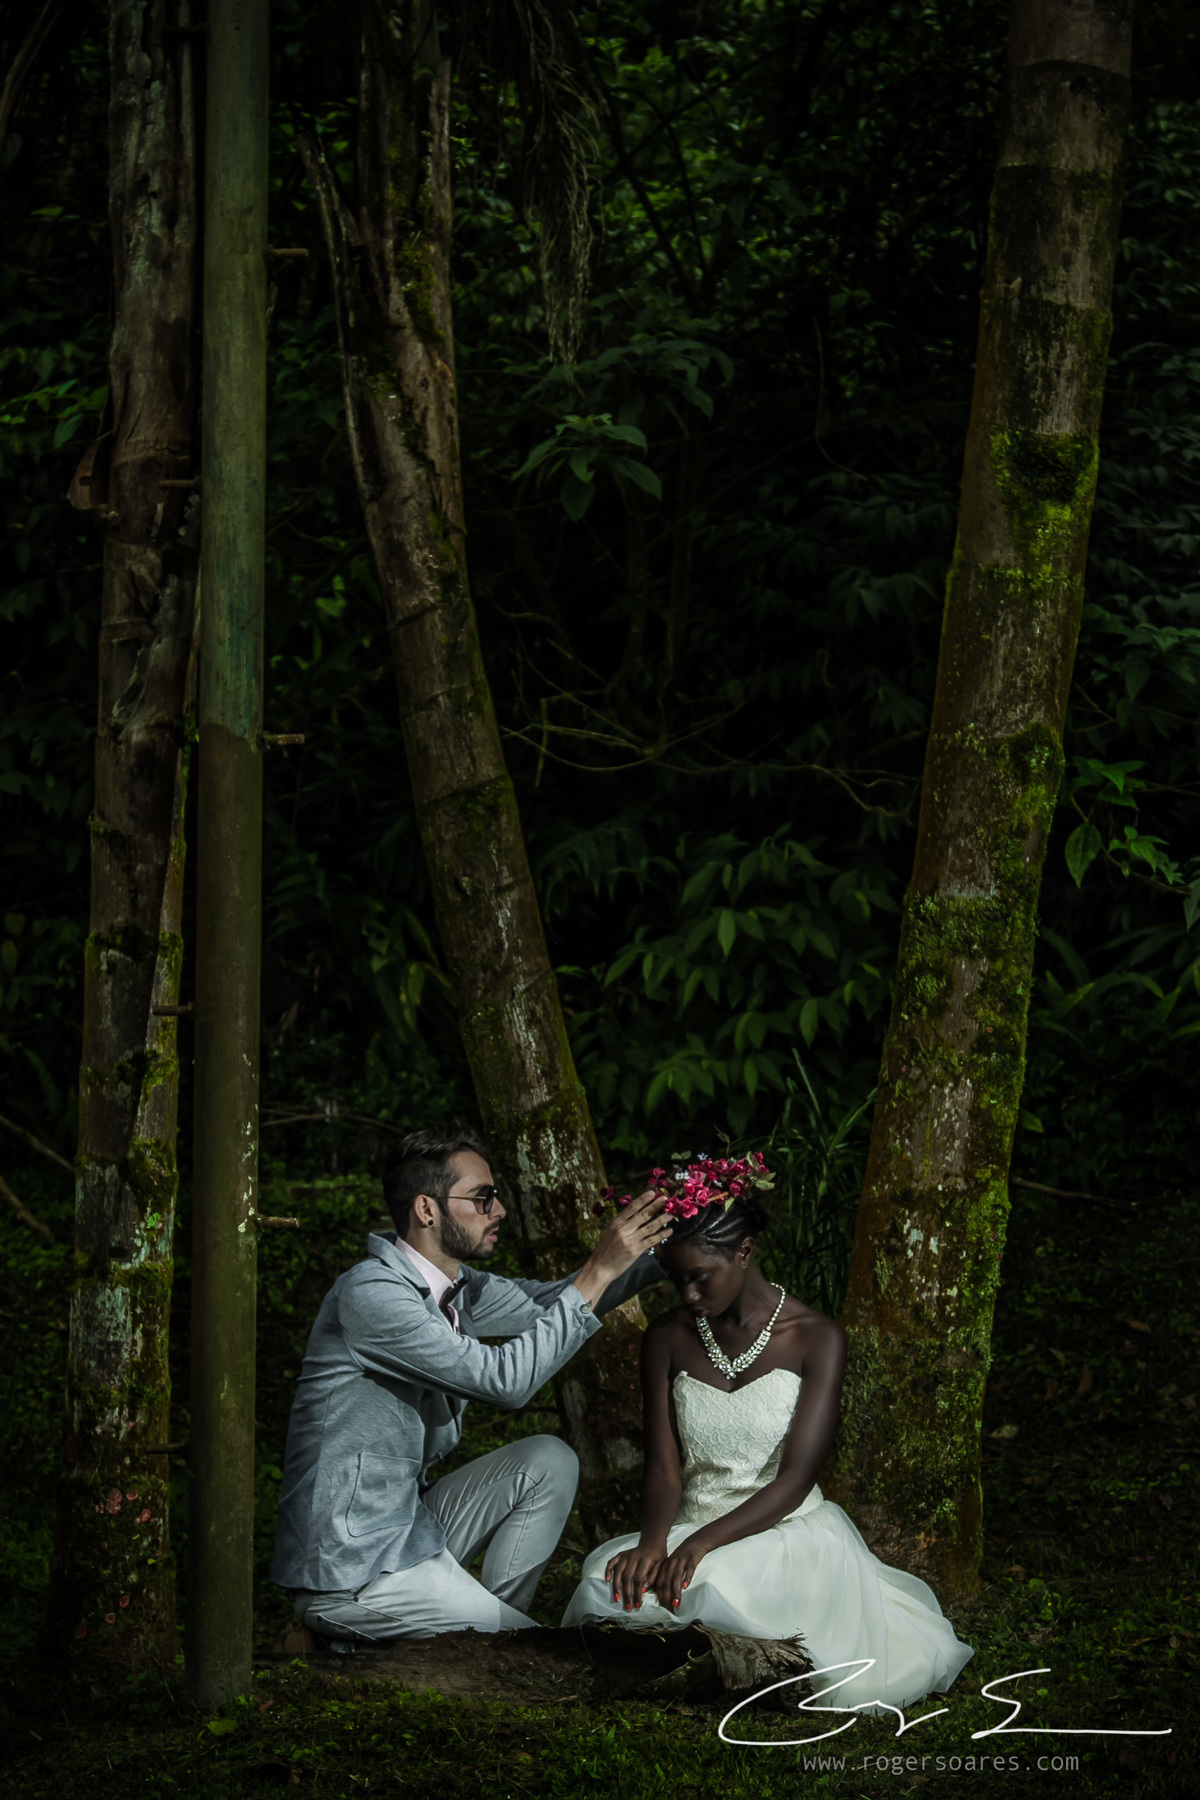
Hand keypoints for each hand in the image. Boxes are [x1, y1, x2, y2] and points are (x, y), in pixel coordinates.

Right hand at [573, 1188, 671, 1308]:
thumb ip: (623, 1222)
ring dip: (661, 1220)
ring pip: (649, 1227)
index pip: (632, 1206)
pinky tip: (669, 1231)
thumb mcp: (611, 1231)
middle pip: (643, 1214)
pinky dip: (661, 1235)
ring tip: (670, 1215)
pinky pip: (651, 1241)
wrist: (599, 1267)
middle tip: (666, 1199)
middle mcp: (623, 1229)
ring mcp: (629, 1240)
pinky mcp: (635, 1251)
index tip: (653, 1192)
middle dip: (655, 1205)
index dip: (644, 1199)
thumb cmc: (606, 1249)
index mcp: (616, 1221)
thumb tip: (638, 1212)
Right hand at [604, 1543, 665, 1610]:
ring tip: (617, 1599)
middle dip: (627, 1594)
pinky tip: (607, 1580)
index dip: (637, 1593)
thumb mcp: (661, 1566)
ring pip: (618, 1572)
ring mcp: (626, 1555)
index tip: (637, 1605)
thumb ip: (652, 1578)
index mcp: (646, 1560)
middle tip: (628, 1607)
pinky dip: (608, 1570)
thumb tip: (643, 1591)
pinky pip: (612, 1562)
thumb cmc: (658, 1557)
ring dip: (616, 1587)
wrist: (653, 1541)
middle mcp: (634, 1557)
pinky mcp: (620, 1554)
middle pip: (627, 1578)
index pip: (639, 1579)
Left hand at [653, 1534, 709, 1611]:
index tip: (664, 1609)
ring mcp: (681, 1561)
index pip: (659, 1584)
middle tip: (670, 1610)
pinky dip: (686, 1578)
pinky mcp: (691, 1559)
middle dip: (667, 1598)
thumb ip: (665, 1578)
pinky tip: (686, 1587)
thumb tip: (660, 1596)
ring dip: (675, 1591)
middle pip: (666, 1582)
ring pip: (676, 1577)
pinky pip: (689, 1569)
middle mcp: (670, 1564)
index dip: (660, 1597)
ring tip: (676, 1603)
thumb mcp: (671, 1566)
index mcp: (664, 1567)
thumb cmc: (682, 1558)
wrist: (695, 1542)